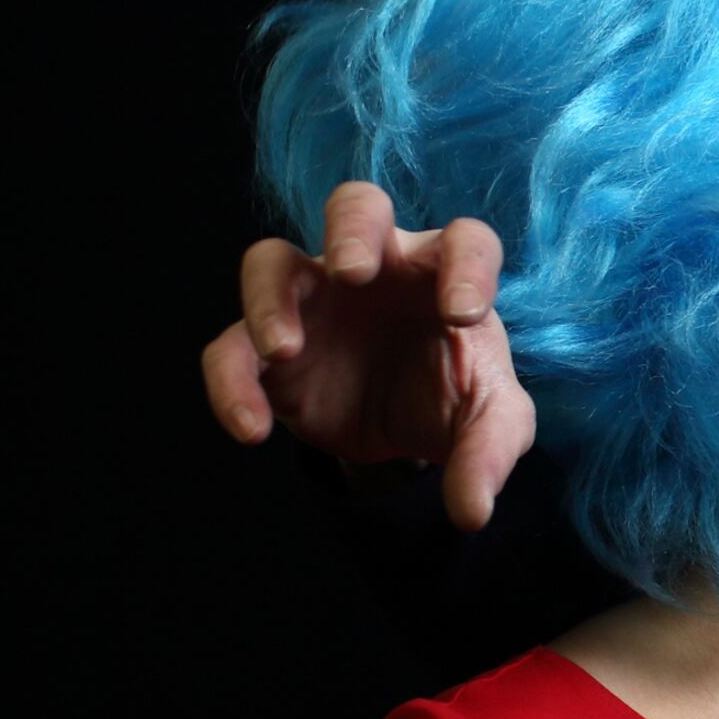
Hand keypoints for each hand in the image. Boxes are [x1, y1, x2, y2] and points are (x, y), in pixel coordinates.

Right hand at [199, 181, 538, 529]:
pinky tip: (252, 429)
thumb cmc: (451, 397)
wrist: (398, 430)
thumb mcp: (488, 426)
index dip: (466, 267)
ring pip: (271, 261)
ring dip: (270, 298)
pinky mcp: (264, 349)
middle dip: (351, 230)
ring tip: (284, 351)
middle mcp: (376, 270)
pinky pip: (230, 349)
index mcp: (442, 273)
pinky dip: (231, 384)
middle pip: (356, 207)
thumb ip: (488, 456)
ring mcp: (312, 301)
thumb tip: (473, 512)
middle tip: (353, 272)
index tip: (463, 314)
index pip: (464, 243)